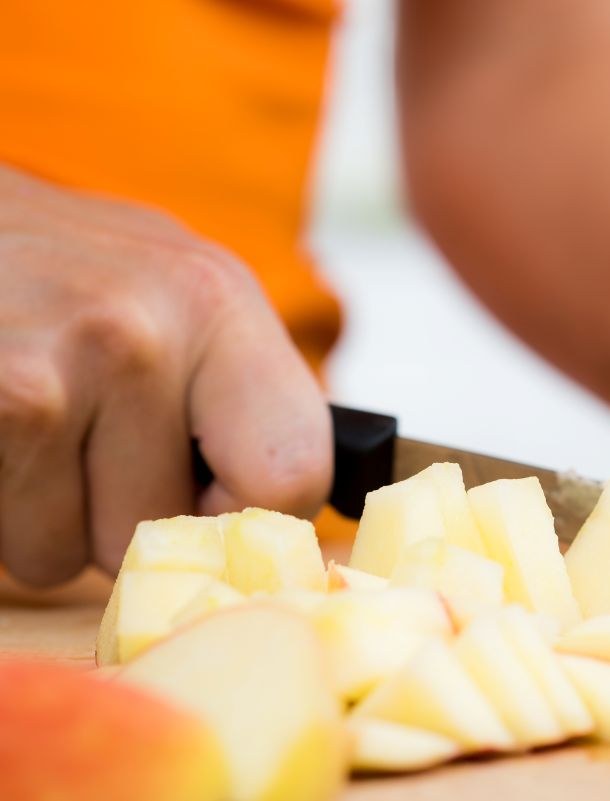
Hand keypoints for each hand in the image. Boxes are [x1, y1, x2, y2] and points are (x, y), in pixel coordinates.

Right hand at [0, 167, 330, 585]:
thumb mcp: (167, 292)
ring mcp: (55, 369)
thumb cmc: (49, 271)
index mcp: (218, 302)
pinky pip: (5, 546)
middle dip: (117, 517)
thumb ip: (230, 393)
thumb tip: (283, 526)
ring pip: (70, 555)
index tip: (201, 503)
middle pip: (168, 531)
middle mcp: (146, 329)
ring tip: (22, 423)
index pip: (294, 476)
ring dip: (41, 519)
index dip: (242, 516)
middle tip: (77, 439)